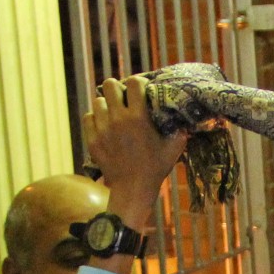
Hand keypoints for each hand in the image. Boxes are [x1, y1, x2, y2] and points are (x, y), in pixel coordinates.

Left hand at [82, 74, 188, 227]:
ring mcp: (103, 129)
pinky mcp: (92, 139)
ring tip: (112, 113)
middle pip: (110, 85)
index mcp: (138, 118)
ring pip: (98, 101)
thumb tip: (185, 121)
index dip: (138, 82)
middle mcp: (118, 119)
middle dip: (117, 89)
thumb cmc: (155, 169)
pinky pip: (88, 117)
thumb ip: (179, 132)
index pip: (134, 83)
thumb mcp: (173, 150)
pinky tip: (103, 125)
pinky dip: (95, 119)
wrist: (132, 190)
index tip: (141, 89)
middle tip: (123, 98)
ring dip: (106, 105)